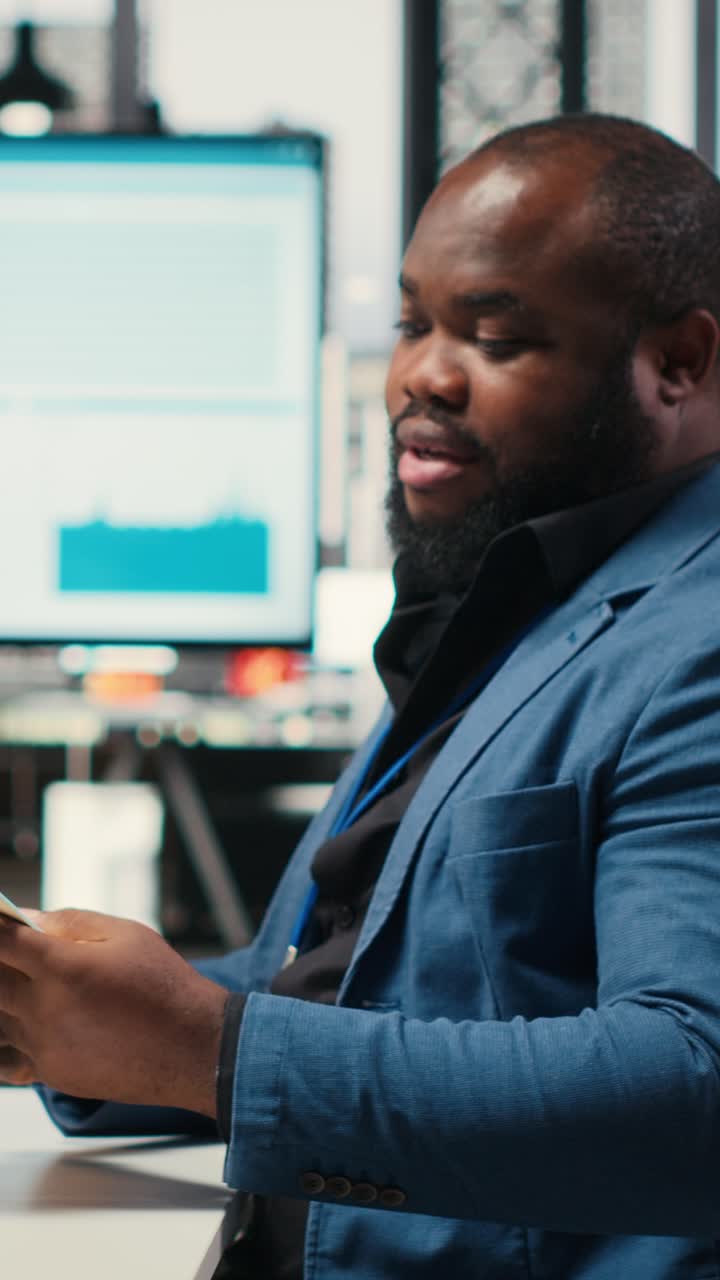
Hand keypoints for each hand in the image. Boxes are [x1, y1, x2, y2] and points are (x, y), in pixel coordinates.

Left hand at [0, 909, 227, 1117]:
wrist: (192, 1047)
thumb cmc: (164, 985)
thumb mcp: (126, 934)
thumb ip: (72, 922)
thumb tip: (31, 919)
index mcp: (61, 968)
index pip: (3, 943)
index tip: (0, 925)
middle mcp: (45, 1010)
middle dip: (2, 965)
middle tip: (18, 959)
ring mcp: (45, 1046)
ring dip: (6, 1003)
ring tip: (33, 991)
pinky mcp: (53, 1074)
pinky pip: (9, 1058)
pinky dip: (10, 1040)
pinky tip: (30, 1025)